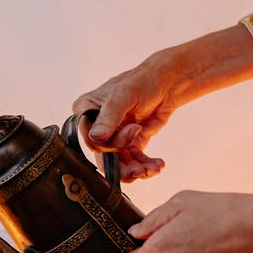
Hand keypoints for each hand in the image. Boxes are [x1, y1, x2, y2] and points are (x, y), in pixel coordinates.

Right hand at [72, 64, 170, 182]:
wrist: (166, 84)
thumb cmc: (141, 82)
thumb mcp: (123, 96)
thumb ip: (109, 117)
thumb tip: (96, 138)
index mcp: (86, 110)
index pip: (90, 138)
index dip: (109, 144)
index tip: (134, 131)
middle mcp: (96, 126)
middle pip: (103, 155)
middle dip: (123, 166)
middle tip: (140, 170)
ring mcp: (113, 136)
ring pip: (119, 164)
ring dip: (136, 170)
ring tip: (153, 169)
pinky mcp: (129, 144)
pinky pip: (133, 162)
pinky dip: (145, 166)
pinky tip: (157, 165)